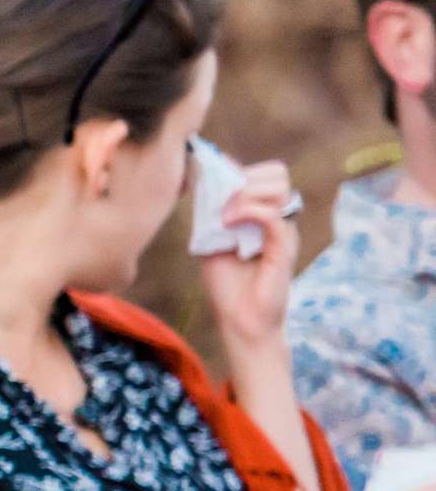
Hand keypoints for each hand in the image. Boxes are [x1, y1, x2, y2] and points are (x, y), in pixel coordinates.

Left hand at [196, 159, 299, 350]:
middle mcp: (278, 218)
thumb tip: (205, 181)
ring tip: (224, 213)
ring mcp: (284, 231)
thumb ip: (210, 212)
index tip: (213, 179)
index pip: (265, 172)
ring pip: (277, 187)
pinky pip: (272, 215)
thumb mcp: (210, 240)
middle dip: (244, 177)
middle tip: (220, 198)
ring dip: (245, 192)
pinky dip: (247, 211)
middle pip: (276, 173)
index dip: (240, 169)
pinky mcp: (284, 247)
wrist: (240, 320)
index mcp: (264, 214)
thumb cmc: (227, 284)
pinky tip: (227, 222)